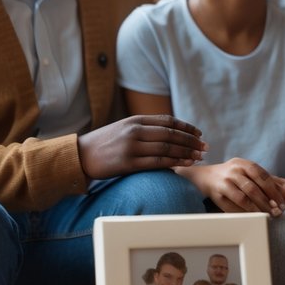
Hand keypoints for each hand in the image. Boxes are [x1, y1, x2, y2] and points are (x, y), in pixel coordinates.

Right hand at [77, 115, 206, 178]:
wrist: (79, 156)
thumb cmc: (104, 144)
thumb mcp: (123, 128)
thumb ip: (144, 128)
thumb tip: (170, 133)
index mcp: (135, 120)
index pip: (168, 121)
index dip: (186, 127)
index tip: (199, 133)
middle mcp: (135, 130)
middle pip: (171, 134)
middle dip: (191, 141)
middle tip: (205, 146)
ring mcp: (131, 147)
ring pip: (167, 148)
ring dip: (186, 153)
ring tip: (199, 157)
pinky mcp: (128, 163)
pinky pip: (157, 162)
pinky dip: (174, 163)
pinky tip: (185, 164)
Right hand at [180, 159, 284, 214]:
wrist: (207, 175)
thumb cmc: (238, 176)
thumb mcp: (255, 175)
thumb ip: (277, 183)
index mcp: (246, 164)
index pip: (264, 177)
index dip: (277, 191)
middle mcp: (234, 170)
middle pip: (254, 188)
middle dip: (268, 202)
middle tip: (279, 213)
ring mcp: (224, 182)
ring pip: (243, 198)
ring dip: (257, 209)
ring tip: (268, 216)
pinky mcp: (216, 194)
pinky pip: (232, 207)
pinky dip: (245, 213)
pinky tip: (253, 218)